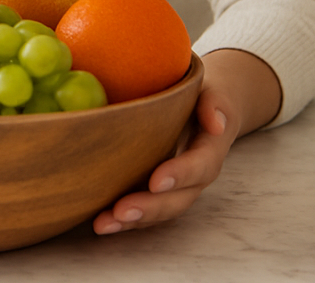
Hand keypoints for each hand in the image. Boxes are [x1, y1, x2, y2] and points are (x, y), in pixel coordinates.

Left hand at [92, 48, 280, 234]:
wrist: (201, 108)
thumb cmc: (201, 97)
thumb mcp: (213, 92)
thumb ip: (215, 103)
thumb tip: (216, 122)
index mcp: (209, 151)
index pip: (199, 166)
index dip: (180, 175)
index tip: (156, 181)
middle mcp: (193, 177)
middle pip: (177, 200)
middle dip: (150, 208)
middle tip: (122, 210)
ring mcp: (173, 188)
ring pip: (157, 211)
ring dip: (131, 221)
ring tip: (104, 223)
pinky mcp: (152, 190)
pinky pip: (142, 208)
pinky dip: (122, 219)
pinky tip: (98, 221)